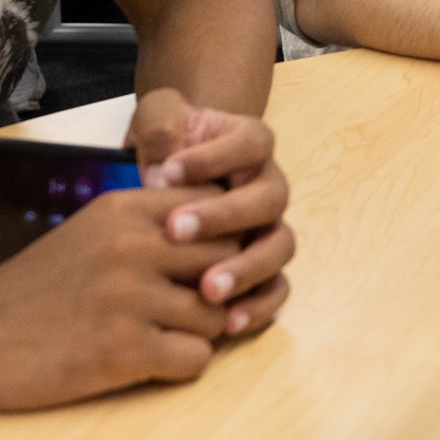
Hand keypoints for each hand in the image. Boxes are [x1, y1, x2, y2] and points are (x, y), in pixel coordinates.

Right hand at [0, 183, 249, 410]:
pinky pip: (197, 358)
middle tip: (187, 307)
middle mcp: (135, 245)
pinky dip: (180, 366)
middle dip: (219, 288)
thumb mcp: (91, 230)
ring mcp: (131, 297)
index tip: (204, 262)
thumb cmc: (33, 287)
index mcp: (126, 208)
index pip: (219, 209)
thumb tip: (219, 225)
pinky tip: (146, 362)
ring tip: (158, 336)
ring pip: (217, 315)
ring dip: (197, 332)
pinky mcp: (124, 349)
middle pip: (229, 260)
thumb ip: (149, 221)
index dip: (223, 239)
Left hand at [127, 89, 295, 332]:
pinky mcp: (264, 268)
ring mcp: (269, 228)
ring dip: (247, 269)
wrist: (170, 176)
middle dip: (225, 217)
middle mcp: (269, 186)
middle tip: (177, 231)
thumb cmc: (169, 144)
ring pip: (279, 247)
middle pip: (269, 199)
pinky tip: (227, 321)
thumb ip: (162, 124)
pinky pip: (277, 288)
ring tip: (208, 290)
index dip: (213, 158)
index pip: (250, 145)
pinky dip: (259, 305)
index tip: (166, 171)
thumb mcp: (161, 118)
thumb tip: (163, 165)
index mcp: (252, 144)